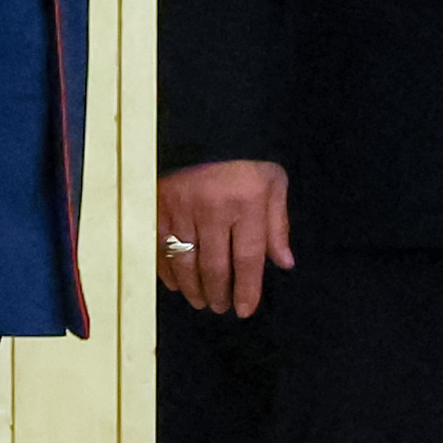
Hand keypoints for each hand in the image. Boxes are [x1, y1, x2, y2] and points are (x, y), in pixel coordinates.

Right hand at [158, 159, 293, 316]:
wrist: (206, 132)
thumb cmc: (246, 162)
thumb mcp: (274, 184)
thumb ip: (277, 225)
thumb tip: (284, 263)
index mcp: (246, 201)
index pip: (247, 257)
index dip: (247, 288)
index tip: (244, 310)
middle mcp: (212, 207)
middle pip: (214, 267)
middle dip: (218, 294)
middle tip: (221, 307)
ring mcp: (181, 209)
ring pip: (186, 264)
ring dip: (194, 289)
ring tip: (202, 301)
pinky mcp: (157, 208)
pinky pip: (161, 252)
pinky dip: (170, 274)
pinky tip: (179, 285)